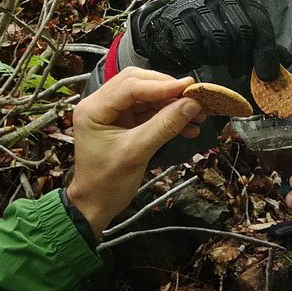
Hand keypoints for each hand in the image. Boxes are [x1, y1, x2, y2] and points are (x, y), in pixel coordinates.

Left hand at [65, 67, 204, 237]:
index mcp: (93, 108)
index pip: (130, 86)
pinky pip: (148, 112)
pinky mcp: (122, 122)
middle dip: (168, 90)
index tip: (189, 87)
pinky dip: (167, 117)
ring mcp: (111, 112)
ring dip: (171, 104)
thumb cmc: (107, 183)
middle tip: (195, 97)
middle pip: (138, 84)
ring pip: (146, 97)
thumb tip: (192, 104)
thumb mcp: (137, 152)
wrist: (95, 206)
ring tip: (198, 114)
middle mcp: (99, 104)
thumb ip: (164, 126)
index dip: (162, 85)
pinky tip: (187, 127)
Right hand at [131, 0, 283, 78]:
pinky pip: (194, 45)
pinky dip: (198, 57)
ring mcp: (197, 5)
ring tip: (216, 60)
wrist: (169, 23)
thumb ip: (260, 45)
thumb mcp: (237, 33)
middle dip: (242, 58)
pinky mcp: (177, 18)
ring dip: (219, 58)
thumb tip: (286, 62)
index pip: (259, 23)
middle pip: (241, 32)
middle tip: (238, 72)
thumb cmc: (208, 30)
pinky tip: (198, 57)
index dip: (266, 52)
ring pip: (218, 40)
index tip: (268, 75)